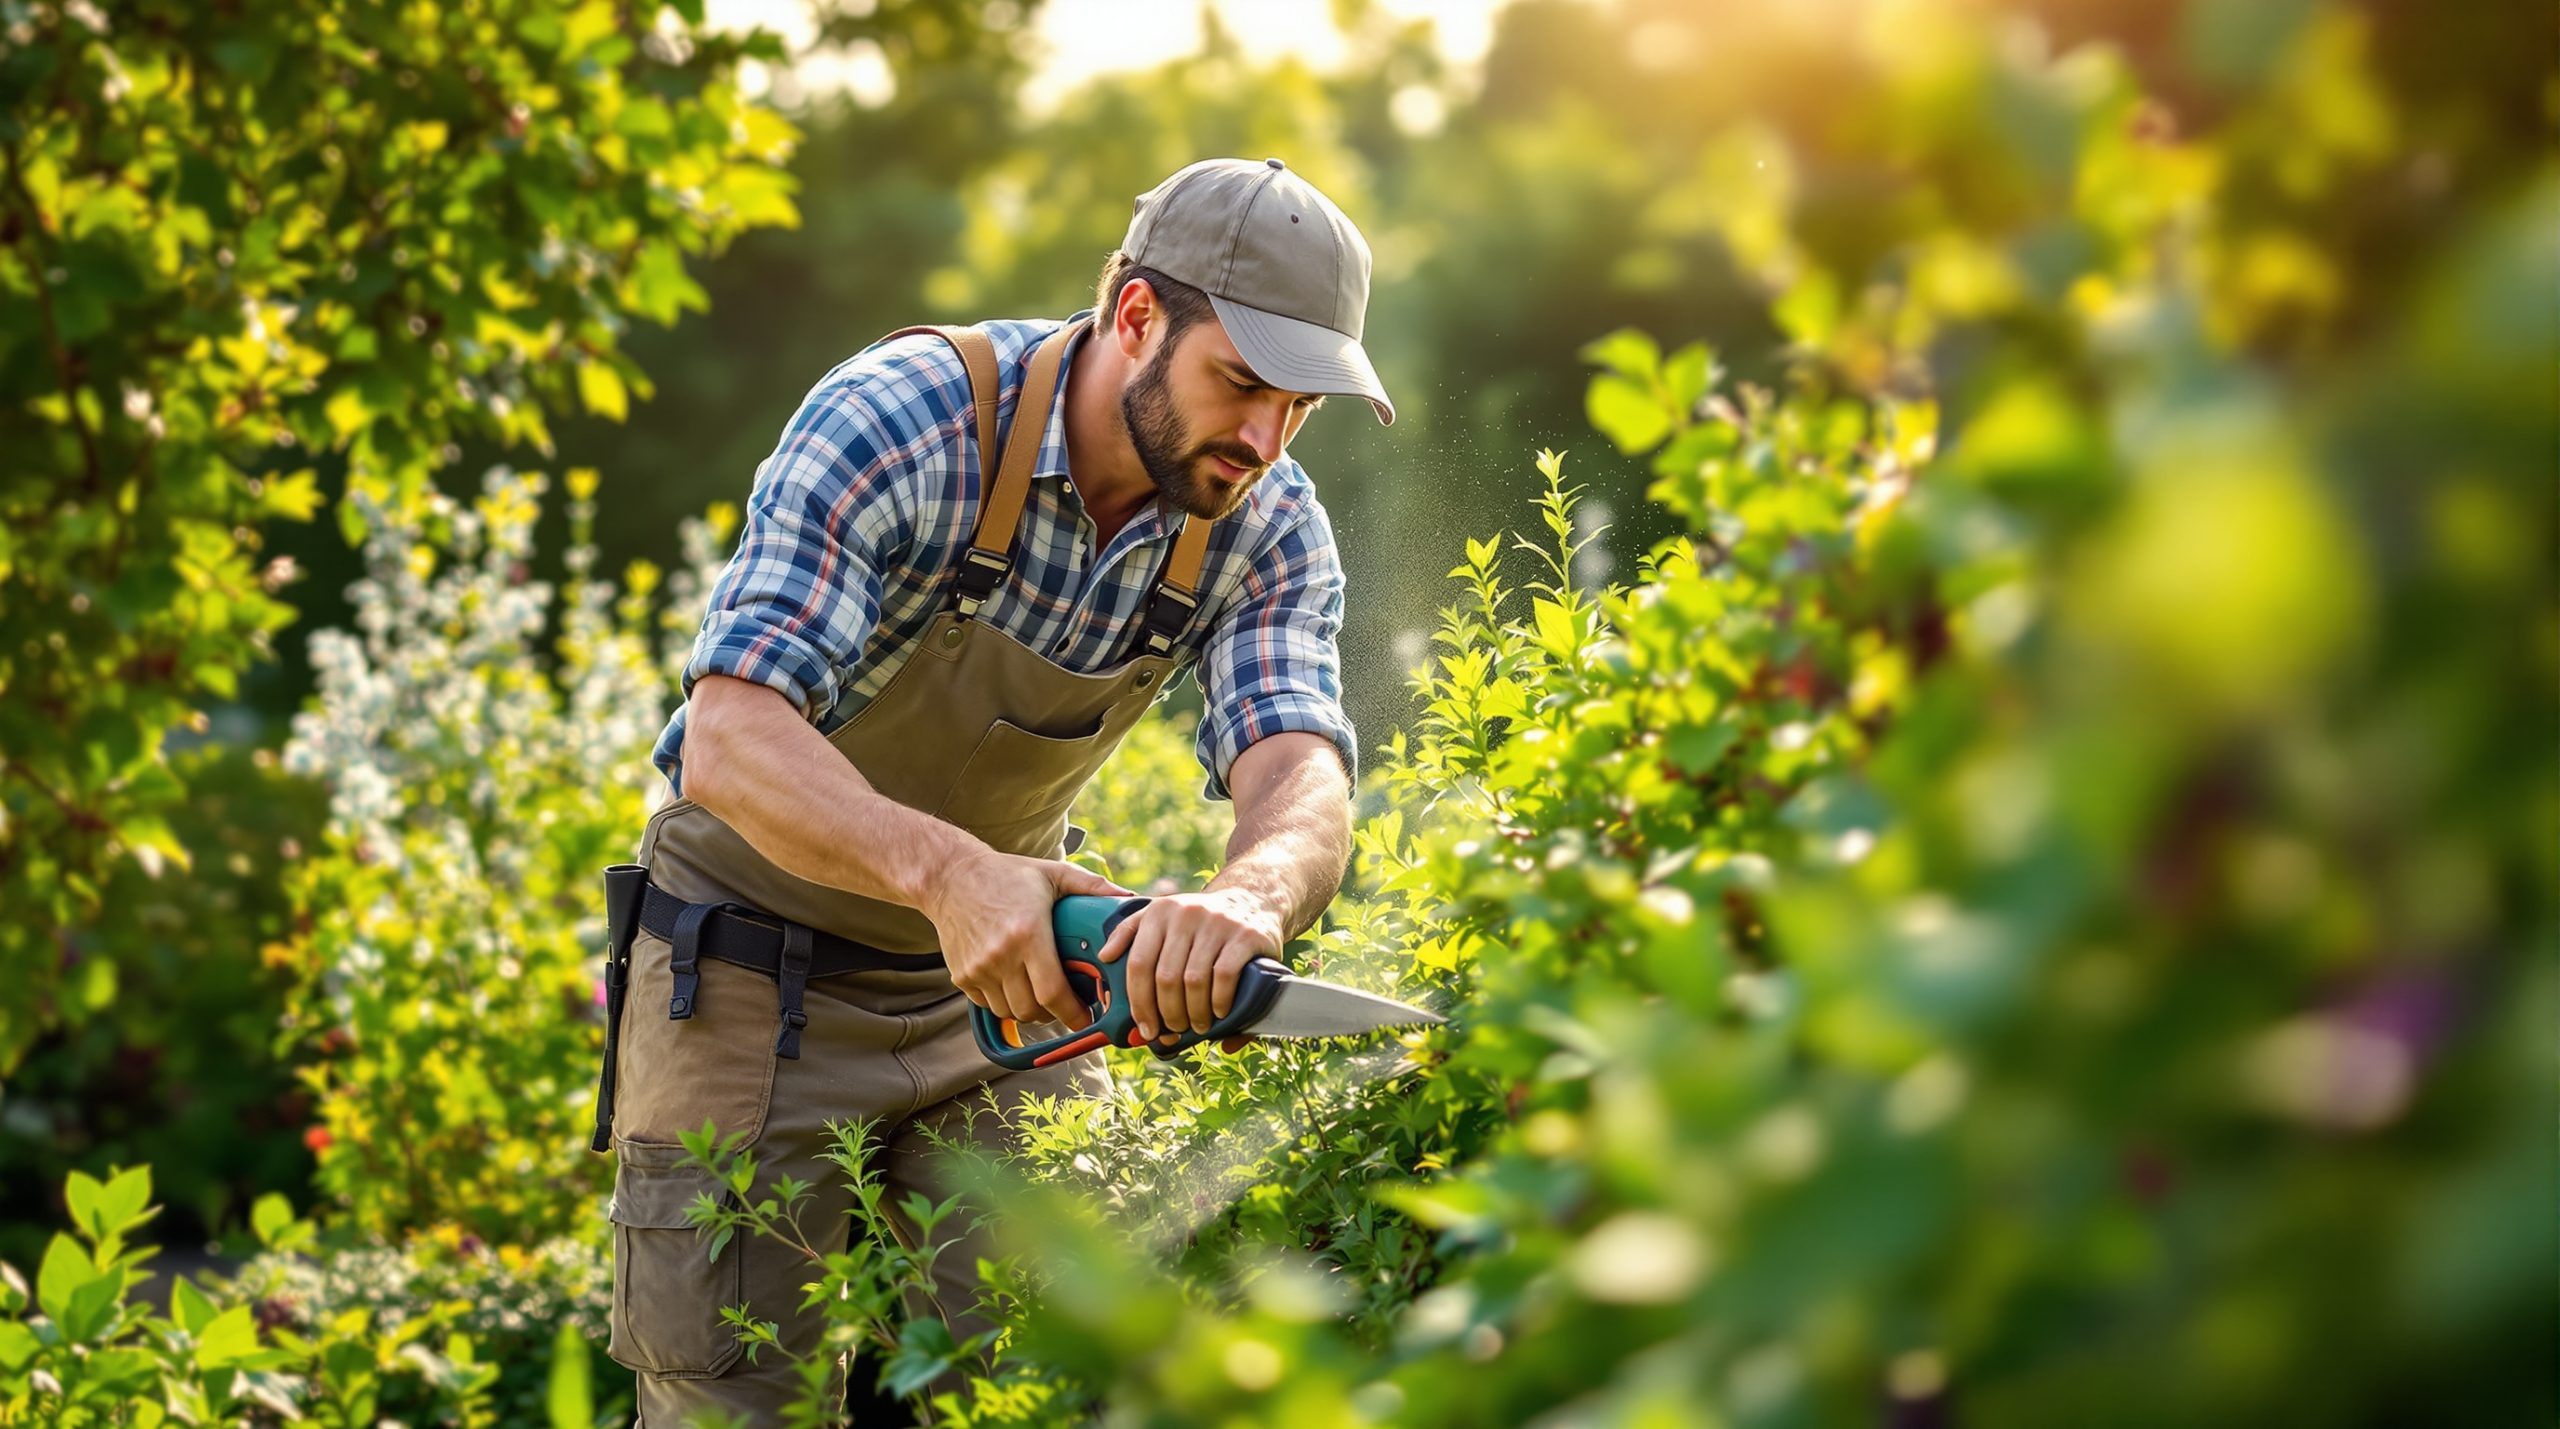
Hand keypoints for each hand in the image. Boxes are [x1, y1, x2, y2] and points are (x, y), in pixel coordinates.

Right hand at [922, 847, 1133, 1028]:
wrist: (950, 877)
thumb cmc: (1005, 874)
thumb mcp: (1052, 874)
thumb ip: (1092, 886)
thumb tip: (1129, 897)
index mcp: (1028, 934)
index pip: (1053, 993)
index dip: (1073, 1014)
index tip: (1086, 1018)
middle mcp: (1001, 956)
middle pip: (1033, 1010)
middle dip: (1054, 1015)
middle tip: (1065, 1004)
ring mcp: (978, 969)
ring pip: (1010, 1012)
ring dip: (1029, 1011)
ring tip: (1040, 995)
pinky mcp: (962, 975)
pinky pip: (988, 1006)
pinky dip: (1004, 1004)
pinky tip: (1014, 985)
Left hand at [1096, 887, 1286, 1044]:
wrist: (1252, 899)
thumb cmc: (1199, 920)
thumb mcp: (1162, 915)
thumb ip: (1129, 932)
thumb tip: (1104, 956)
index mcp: (1160, 912)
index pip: (1139, 964)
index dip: (1139, 1003)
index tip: (1145, 1028)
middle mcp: (1186, 914)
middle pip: (1166, 978)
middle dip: (1167, 1014)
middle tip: (1173, 1030)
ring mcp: (1217, 923)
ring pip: (1194, 980)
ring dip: (1193, 1013)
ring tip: (1196, 1026)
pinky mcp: (1246, 936)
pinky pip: (1224, 976)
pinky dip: (1218, 1001)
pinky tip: (1219, 1013)